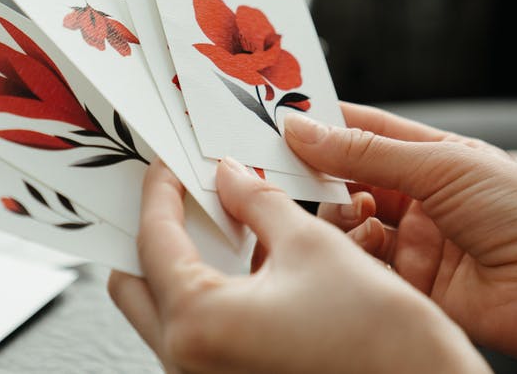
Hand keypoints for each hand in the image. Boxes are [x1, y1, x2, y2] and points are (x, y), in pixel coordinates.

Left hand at [108, 159, 488, 373]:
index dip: (161, 190)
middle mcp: (188, 362)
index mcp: (198, 324)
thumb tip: (232, 176)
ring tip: (218, 218)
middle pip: (137, 283)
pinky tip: (247, 260)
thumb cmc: (380, 338)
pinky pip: (200, 332)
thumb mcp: (312, 246)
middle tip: (181, 192)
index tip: (171, 163)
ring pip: (167, 310)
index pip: (154, 239)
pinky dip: (211, 293)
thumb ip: (259, 202)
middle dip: (156, 231)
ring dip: (185, 262)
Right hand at [289, 103, 516, 372]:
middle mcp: (425, 198)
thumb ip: (368, 152)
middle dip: (322, 172)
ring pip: (352, 222)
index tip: (283, 118)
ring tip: (348, 212)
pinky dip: (354, 253)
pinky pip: (364, 263)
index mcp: (439, 157)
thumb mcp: (444, 165)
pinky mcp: (412, 285)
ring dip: (340, 214)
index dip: (327, 125)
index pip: (368, 132)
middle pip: (353, 178)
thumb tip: (307, 130)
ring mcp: (418, 242)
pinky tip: (362, 246)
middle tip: (288, 167)